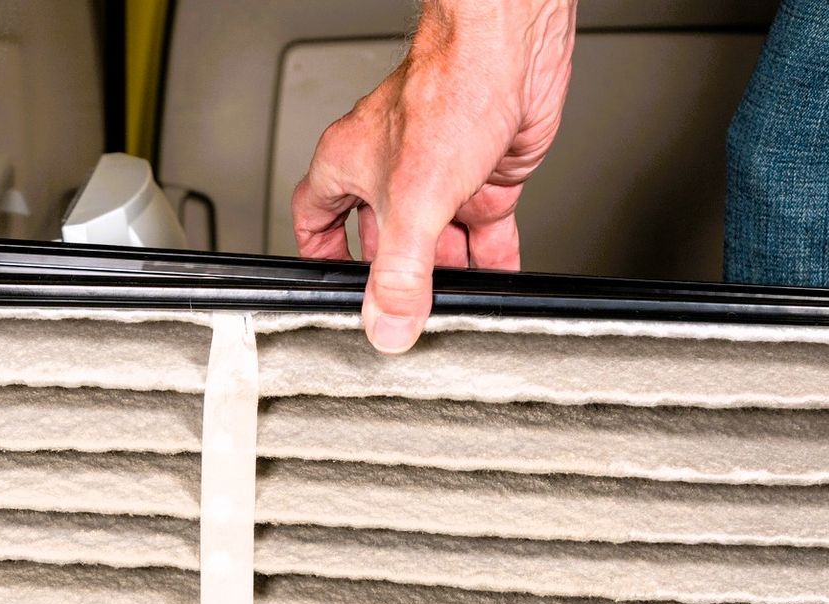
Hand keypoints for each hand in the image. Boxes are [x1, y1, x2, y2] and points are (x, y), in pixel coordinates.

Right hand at [291, 0, 575, 352]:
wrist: (512, 53)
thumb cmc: (452, 89)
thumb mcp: (414, 199)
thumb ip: (400, 271)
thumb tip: (388, 324)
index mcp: (352, 163)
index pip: (315, 218)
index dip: (319, 255)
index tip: (329, 287)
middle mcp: (394, 169)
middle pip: (381, 240)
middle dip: (394, 279)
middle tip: (403, 314)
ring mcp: (441, 174)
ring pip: (435, 241)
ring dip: (445, 276)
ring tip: (451, 309)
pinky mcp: (485, 177)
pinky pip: (482, 232)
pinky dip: (488, 260)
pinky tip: (494, 282)